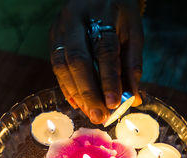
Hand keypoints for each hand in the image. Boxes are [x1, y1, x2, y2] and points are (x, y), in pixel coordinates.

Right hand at [49, 0, 142, 123]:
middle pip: (77, 59)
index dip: (109, 78)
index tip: (114, 103)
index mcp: (101, 12)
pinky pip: (56, 66)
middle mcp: (75, 19)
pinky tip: (78, 103)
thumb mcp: (132, 31)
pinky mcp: (52, 36)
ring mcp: (59, 27)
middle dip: (88, 92)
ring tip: (90, 113)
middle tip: (99, 116)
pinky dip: (67, 87)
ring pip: (62, 65)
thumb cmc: (119, 10)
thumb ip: (132, 63)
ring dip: (76, 93)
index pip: (104, 49)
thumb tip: (133, 98)